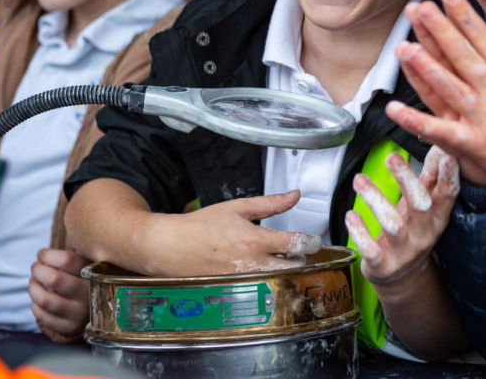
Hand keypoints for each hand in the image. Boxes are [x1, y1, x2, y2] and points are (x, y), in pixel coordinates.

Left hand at [29, 249, 90, 340]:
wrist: (102, 309)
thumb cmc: (89, 279)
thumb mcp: (89, 264)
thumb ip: (74, 254)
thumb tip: (55, 242)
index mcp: (95, 273)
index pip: (67, 260)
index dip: (48, 255)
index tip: (41, 254)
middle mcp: (88, 294)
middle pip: (54, 279)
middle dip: (38, 270)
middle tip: (35, 267)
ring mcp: (77, 313)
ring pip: (45, 300)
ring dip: (33, 288)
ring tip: (33, 282)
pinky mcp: (68, 327)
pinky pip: (42, 316)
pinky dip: (35, 305)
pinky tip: (38, 298)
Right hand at [139, 190, 322, 276]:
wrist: (171, 247)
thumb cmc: (202, 226)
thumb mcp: (237, 207)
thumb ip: (270, 203)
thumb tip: (295, 195)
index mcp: (254, 240)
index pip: (295, 244)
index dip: (311, 242)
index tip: (315, 240)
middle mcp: (251, 264)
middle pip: (293, 267)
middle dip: (298, 258)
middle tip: (293, 250)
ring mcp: (243, 281)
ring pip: (278, 280)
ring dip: (283, 271)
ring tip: (277, 260)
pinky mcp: (235, 291)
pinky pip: (260, 289)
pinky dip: (265, 281)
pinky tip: (259, 271)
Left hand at [345, 146, 459, 289]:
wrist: (401, 279)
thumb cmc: (411, 232)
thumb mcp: (422, 207)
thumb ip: (430, 178)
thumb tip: (441, 147)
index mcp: (437, 218)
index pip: (447, 195)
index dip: (449, 176)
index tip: (446, 153)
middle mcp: (424, 235)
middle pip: (421, 205)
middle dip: (406, 179)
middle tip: (391, 157)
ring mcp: (404, 252)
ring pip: (393, 225)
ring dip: (375, 199)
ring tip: (359, 180)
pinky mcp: (383, 265)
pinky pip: (371, 249)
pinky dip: (360, 231)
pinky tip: (351, 215)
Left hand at [407, 8, 485, 186]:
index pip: (482, 36)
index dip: (462, 13)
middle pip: (463, 55)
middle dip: (440, 30)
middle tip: (421, 7)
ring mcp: (482, 117)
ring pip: (450, 88)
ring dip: (426, 68)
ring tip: (404, 47)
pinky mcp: (472, 143)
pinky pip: (441, 131)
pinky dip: (417, 122)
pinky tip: (396, 109)